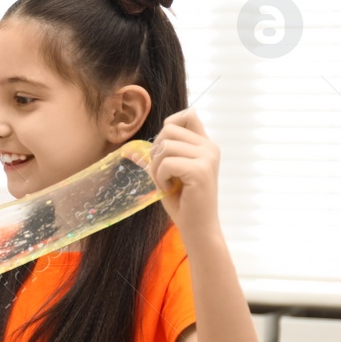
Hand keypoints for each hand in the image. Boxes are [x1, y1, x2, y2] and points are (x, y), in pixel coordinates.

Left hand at [147, 107, 221, 242]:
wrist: (198, 226)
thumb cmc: (183, 201)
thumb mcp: (168, 173)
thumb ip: (158, 157)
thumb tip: (130, 150)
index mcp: (205, 145)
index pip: (189, 115)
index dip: (170, 125)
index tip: (164, 149)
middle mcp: (210, 147)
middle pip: (169, 130)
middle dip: (156, 151)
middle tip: (162, 172)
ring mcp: (207, 158)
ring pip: (165, 146)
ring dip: (157, 167)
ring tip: (166, 182)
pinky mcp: (200, 170)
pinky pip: (167, 163)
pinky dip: (161, 177)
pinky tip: (170, 189)